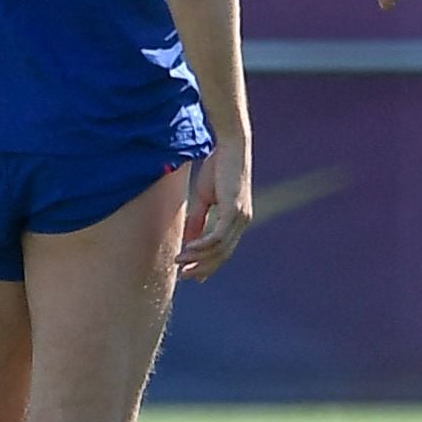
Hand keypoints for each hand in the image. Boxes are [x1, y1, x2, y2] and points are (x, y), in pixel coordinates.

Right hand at [177, 140, 251, 281]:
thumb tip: (189, 240)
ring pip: (219, 249)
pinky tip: (189, 249)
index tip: (193, 276)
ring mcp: (240, 217)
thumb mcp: (205, 197)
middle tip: (184, 276)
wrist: (230, 145)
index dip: (208, 265)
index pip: (224, 250)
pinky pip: (218, 236)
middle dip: (202, 268)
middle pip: (223, 255)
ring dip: (197, 258)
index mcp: (237, 220)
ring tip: (179, 262)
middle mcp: (242, 222)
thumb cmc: (218, 167)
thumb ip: (198, 219)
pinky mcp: (234, 210)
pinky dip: (202, 245)